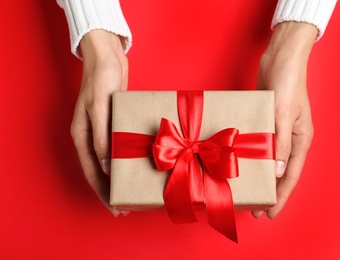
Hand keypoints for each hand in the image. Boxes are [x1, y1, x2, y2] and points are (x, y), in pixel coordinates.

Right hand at [70, 30, 128, 216]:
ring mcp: (102, 130)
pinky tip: (135, 165)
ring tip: (131, 191)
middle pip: (100, 171)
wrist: (108, 57)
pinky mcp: (114, 123)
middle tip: (125, 207)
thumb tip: (105, 166)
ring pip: (109, 162)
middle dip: (111, 190)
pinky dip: (124, 160)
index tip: (115, 208)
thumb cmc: (103, 78)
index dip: (103, 191)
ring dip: (118, 177)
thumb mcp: (100, 107)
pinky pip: (117, 148)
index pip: (92, 172)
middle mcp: (90, 136)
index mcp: (82, 135)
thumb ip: (101, 136)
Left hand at [253, 22, 316, 218]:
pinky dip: (252, 158)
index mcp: (301, 139)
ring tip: (249, 192)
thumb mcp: (283, 113)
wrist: (280, 58)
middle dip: (270, 193)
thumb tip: (279, 172)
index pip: (291, 176)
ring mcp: (278, 131)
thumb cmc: (286, 82)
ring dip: (260, 177)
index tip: (270, 213)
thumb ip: (281, 143)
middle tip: (256, 211)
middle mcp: (291, 139)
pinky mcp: (265, 123)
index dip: (281, 197)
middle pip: (281, 173)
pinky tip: (241, 166)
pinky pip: (259, 146)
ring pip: (270, 162)